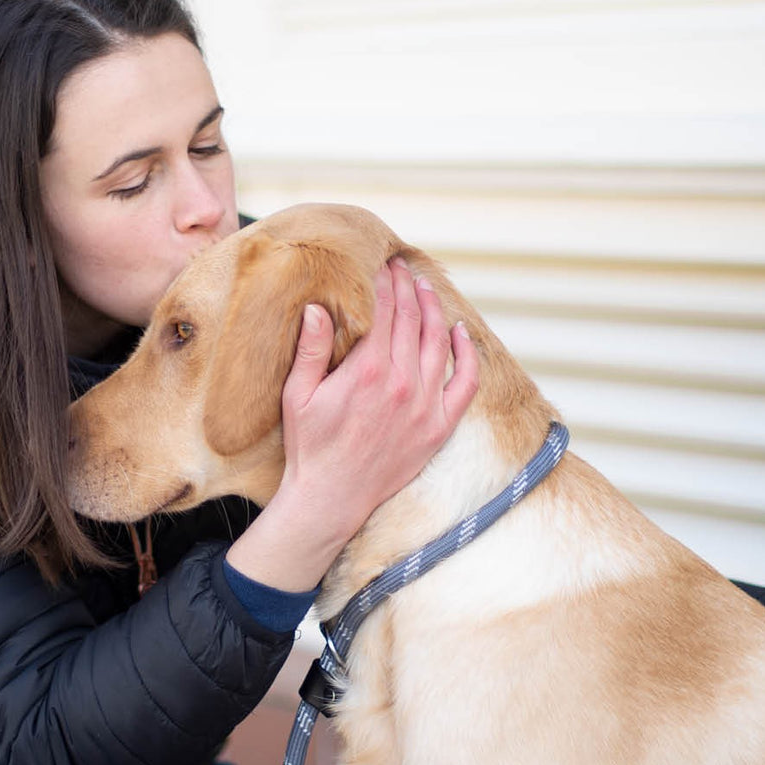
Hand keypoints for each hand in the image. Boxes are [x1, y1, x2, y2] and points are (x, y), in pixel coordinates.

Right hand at [226, 257, 478, 592]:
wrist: (331, 498)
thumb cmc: (309, 448)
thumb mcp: (297, 396)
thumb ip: (311, 350)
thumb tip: (316, 307)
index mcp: (366, 371)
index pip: (384, 310)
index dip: (384, 282)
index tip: (381, 265)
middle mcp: (402, 384)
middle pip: (412, 319)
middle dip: (407, 288)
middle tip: (402, 268)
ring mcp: (425, 406)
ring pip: (438, 342)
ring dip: (434, 310)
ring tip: (426, 289)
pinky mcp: (438, 427)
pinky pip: (465, 383)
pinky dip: (466, 353)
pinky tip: (459, 332)